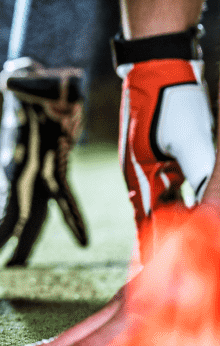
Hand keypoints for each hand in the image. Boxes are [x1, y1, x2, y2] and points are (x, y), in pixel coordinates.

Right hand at [0, 59, 87, 267]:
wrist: (46, 80)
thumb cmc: (37, 80)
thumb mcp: (27, 81)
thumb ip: (21, 81)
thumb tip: (16, 75)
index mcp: (14, 166)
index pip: (1, 214)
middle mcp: (22, 176)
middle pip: (10, 223)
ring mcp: (37, 174)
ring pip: (32, 218)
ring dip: (25, 243)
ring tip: (16, 268)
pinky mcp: (57, 168)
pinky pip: (64, 202)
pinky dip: (73, 221)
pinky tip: (83, 242)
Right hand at [115, 29, 214, 261]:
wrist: (157, 66)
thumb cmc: (173, 103)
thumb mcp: (191, 142)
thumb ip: (199, 175)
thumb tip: (208, 202)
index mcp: (141, 177)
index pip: (151, 227)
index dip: (159, 253)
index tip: (164, 278)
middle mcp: (139, 177)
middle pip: (153, 220)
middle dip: (162, 246)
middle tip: (170, 273)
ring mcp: (144, 168)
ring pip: (158, 206)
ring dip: (167, 227)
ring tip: (175, 253)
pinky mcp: (153, 158)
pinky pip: (162, 191)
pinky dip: (171, 208)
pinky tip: (179, 216)